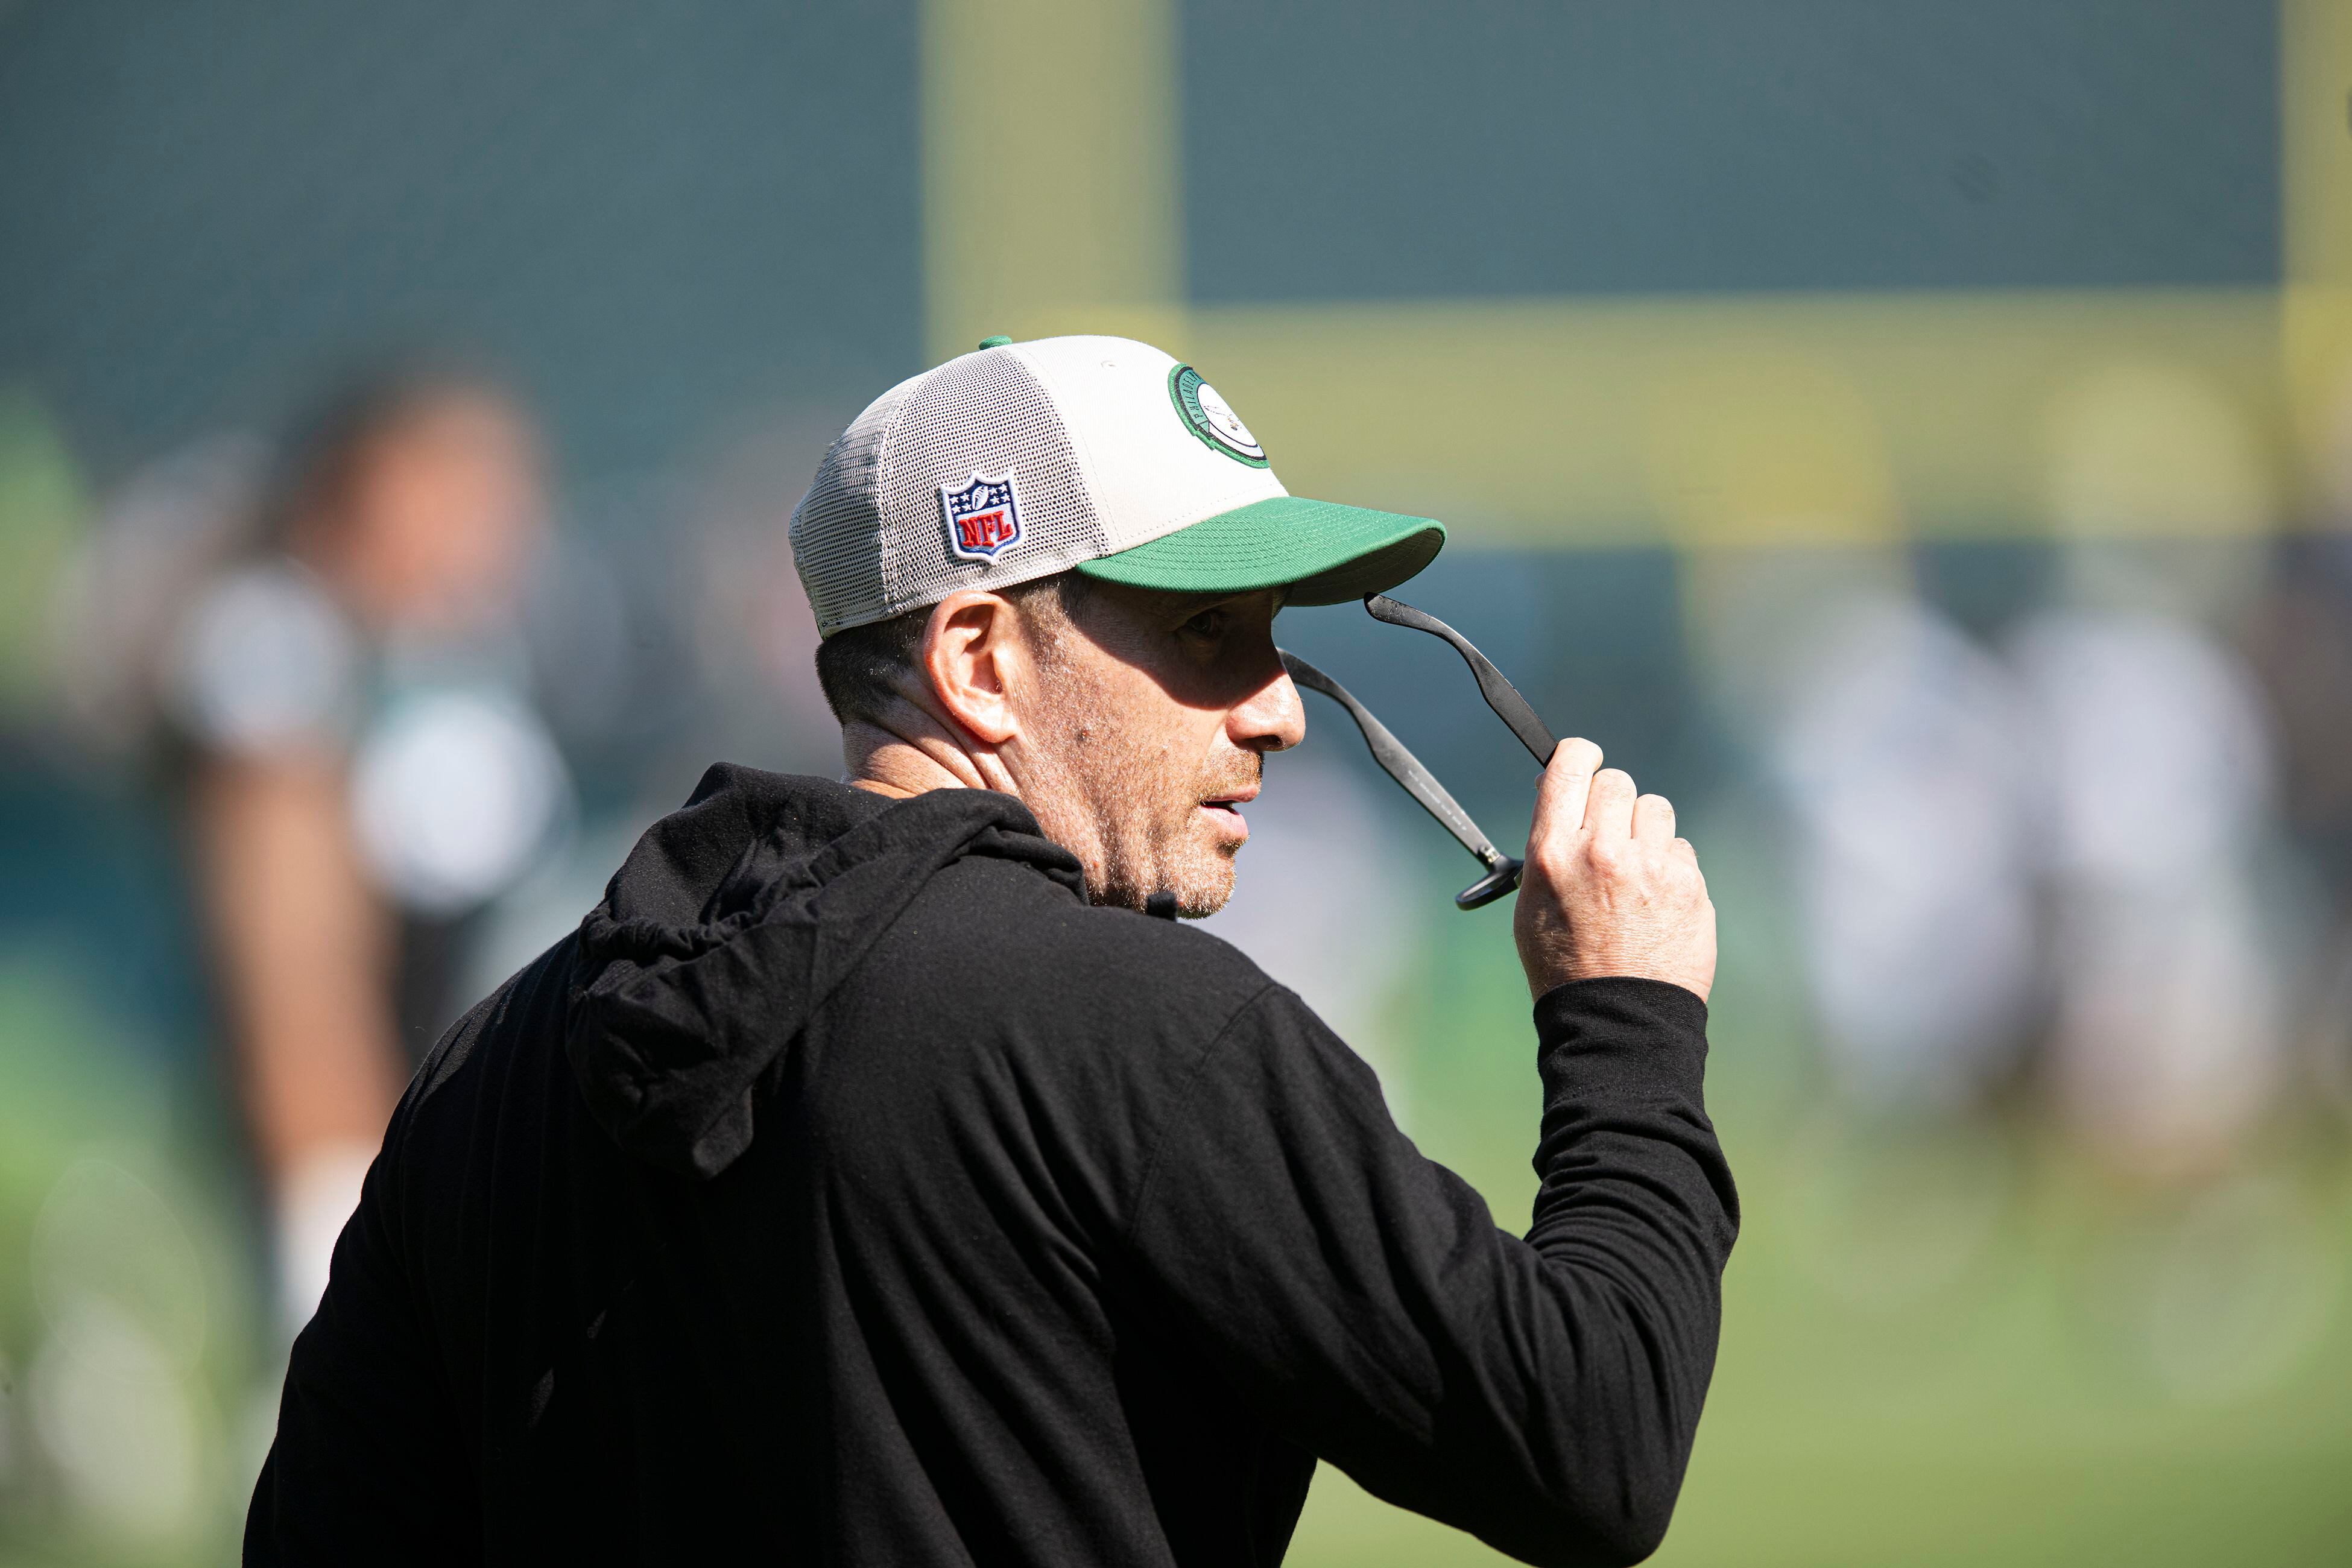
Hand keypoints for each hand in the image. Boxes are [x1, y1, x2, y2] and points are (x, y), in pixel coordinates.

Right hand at [1513, 740, 1715, 1002]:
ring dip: (1644, 830)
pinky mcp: (1689, 885)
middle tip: (1608, 832)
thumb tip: (1568, 807)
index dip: (1579, 756)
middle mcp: (1602, 851)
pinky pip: (1680, 848)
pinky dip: (1668, 867)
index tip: (1585, 760)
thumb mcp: (1533, 905)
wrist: (1618, 1020)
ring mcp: (1651, 867)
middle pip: (1616, 782)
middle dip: (1611, 801)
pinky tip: (1655, 900)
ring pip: (1654, 808)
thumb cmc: (1565, 966)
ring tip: (1634, 871)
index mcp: (1554, 853)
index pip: (1571, 766)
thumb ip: (1549, 849)